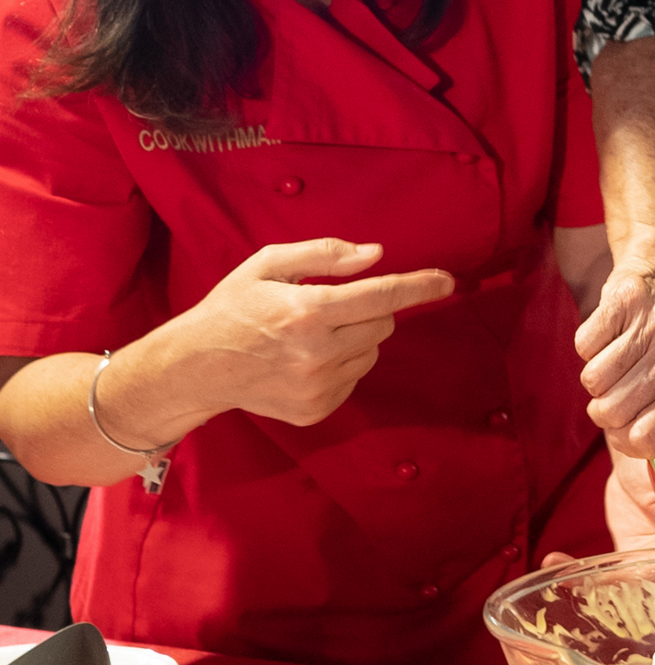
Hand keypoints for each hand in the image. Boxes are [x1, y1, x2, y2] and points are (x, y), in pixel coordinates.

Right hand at [167, 239, 454, 427]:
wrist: (195, 368)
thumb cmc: (232, 308)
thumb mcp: (268, 264)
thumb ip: (325, 254)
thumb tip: (375, 255)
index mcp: (308, 311)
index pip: (381, 296)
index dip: (419, 286)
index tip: (448, 280)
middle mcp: (317, 353)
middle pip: (382, 324)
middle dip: (369, 309)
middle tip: (329, 306)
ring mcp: (318, 387)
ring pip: (372, 352)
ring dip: (356, 337)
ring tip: (311, 334)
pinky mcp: (317, 410)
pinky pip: (355, 377)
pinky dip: (342, 363)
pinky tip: (304, 359)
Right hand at [574, 255, 654, 458]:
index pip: (648, 440)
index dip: (626, 438)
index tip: (629, 425)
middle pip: (612, 413)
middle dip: (606, 407)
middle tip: (621, 387)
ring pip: (593, 381)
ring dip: (596, 376)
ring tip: (618, 358)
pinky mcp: (625, 299)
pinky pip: (584, 346)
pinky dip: (589, 345)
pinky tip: (611, 334)